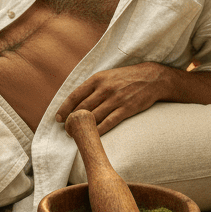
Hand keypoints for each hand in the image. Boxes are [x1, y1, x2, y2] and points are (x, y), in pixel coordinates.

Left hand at [55, 62, 171, 135]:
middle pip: (82, 108)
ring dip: (83, 128)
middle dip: (71, 121)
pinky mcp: (126, 109)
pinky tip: (93, 136)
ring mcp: (116, 99)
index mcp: (98, 79)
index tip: (58, 118)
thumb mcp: (107, 75)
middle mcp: (105, 88)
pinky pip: (109, 122)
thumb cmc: (126, 77)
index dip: (64, 108)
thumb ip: (93, 86)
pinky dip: (98, 130)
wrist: (152, 78)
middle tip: (66, 130)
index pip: (75, 95)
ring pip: (94, 117)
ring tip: (76, 135)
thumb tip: (76, 100)